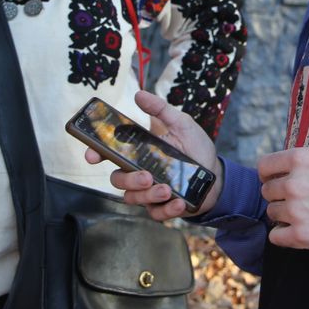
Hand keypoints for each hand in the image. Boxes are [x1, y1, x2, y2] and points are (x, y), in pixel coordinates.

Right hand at [83, 90, 221, 220]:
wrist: (216, 175)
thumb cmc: (195, 147)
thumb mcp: (181, 123)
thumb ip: (160, 109)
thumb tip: (139, 94)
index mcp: (139, 150)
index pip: (110, 153)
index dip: (95, 153)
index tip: (92, 156)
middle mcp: (139, 171)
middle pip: (117, 179)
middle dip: (129, 179)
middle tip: (147, 176)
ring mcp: (148, 191)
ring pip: (132, 198)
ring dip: (148, 195)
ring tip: (167, 189)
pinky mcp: (162, 207)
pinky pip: (155, 213)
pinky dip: (166, 210)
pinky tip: (178, 202)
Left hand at [258, 147, 308, 249]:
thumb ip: (297, 165)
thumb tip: (273, 172)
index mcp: (300, 159)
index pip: (264, 166)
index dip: (268, 174)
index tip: (275, 180)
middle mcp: (294, 183)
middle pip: (266, 191)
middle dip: (279, 196)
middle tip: (298, 199)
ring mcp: (296, 210)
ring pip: (271, 213)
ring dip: (283, 215)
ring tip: (304, 213)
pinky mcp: (301, 235)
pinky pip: (275, 236)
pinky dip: (284, 235)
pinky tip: (298, 229)